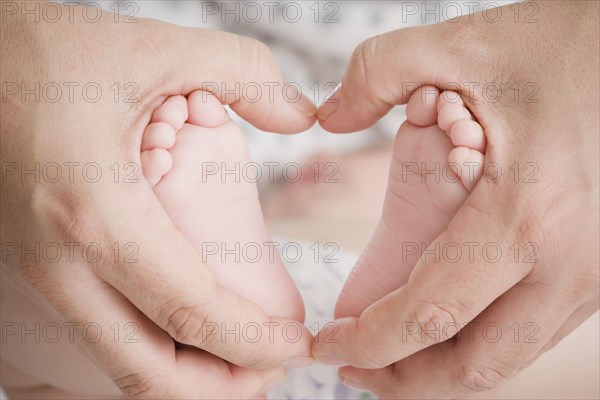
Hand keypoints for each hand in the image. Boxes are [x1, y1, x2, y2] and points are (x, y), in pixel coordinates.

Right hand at [0, 5, 315, 398]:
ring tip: (237, 362)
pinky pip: (98, 330)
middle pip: (146, 369)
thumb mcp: (154, 48)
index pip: (191, 310)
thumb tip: (303, 115)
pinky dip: (150, 347)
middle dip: (218, 389)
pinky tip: (184, 327)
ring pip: (116, 359)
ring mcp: (40, 270)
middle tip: (271, 375)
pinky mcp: (36, 263)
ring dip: (183, 378)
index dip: (252, 340)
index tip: (295, 345)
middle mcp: (60, 260)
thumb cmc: (43, 52)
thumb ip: (244, 75)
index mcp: (96, 213)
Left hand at [313, 1, 598, 397]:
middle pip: (475, 364)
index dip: (368, 343)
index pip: (428, 314)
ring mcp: (595, 274)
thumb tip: (327, 114)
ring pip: (508, 355)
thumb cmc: (564, 48)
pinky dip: (480, 340)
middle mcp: (569, 263)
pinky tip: (445, 320)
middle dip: (405, 380)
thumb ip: (377, 74)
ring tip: (391, 353)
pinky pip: (533, 328)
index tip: (327, 348)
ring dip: (442, 366)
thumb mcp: (460, 45)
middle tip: (356, 372)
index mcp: (524, 216)